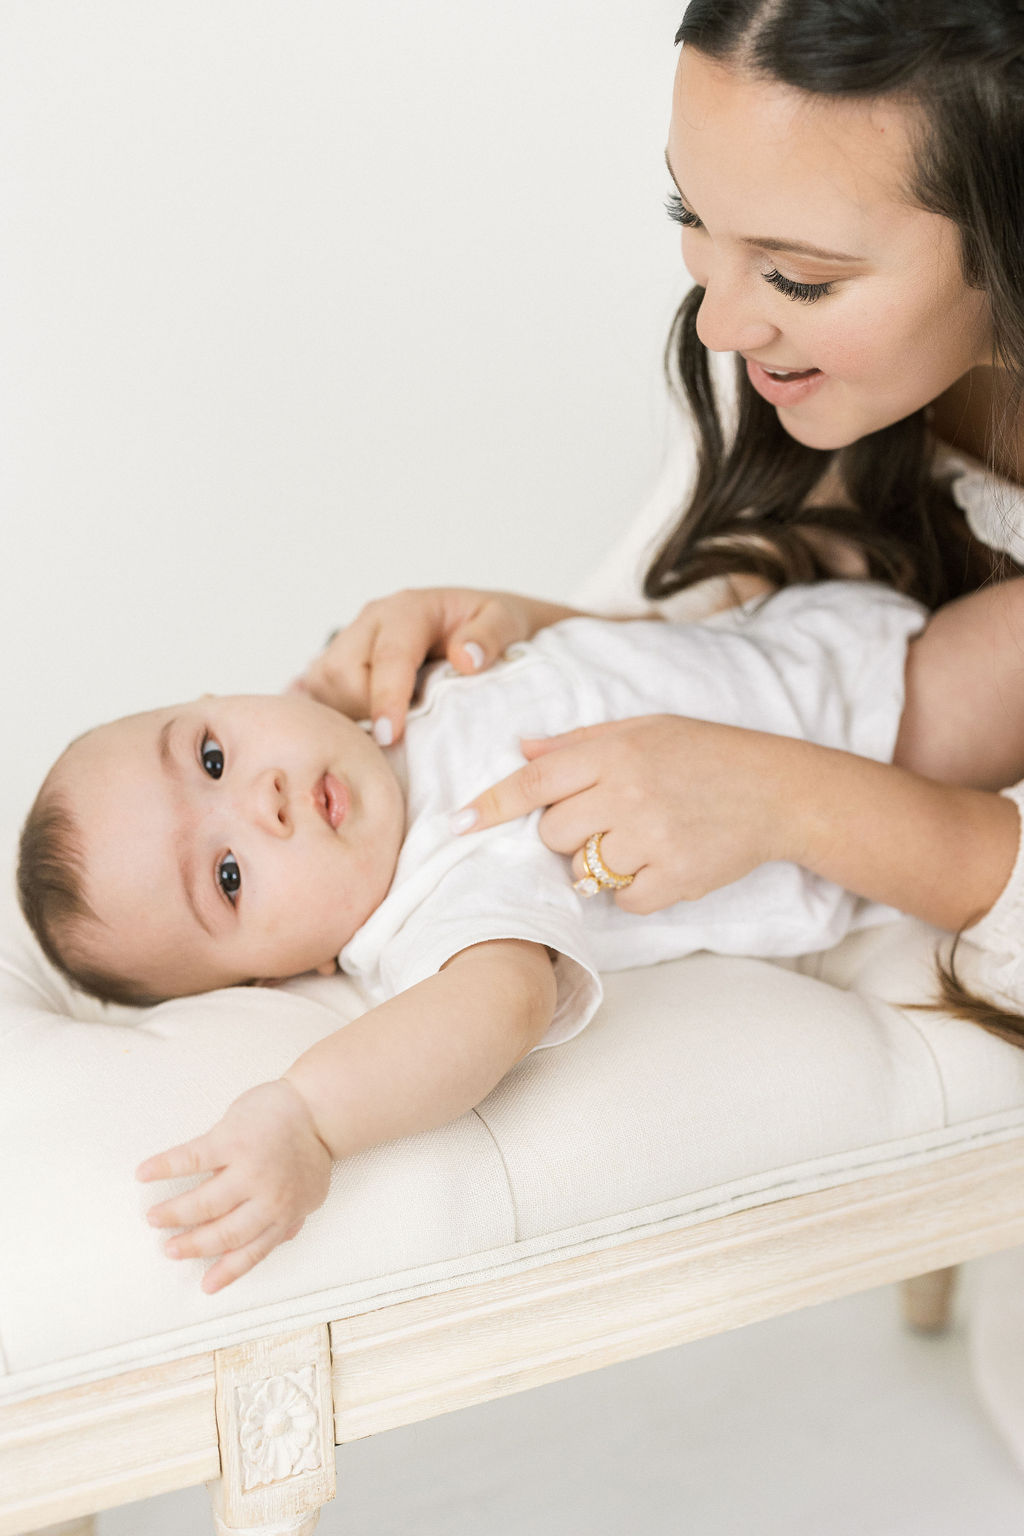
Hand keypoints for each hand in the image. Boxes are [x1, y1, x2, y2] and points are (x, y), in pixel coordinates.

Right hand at [137, 1080, 332, 1293]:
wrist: (317, 1106)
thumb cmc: (310, 1148)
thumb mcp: (311, 1192)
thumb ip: (292, 1216)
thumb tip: (281, 1239)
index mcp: (283, 1213)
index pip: (251, 1251)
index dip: (226, 1271)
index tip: (205, 1286)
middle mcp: (266, 1196)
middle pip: (222, 1232)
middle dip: (192, 1245)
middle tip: (169, 1249)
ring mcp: (247, 1167)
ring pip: (203, 1202)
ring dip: (175, 1213)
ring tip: (155, 1217)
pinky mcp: (231, 1138)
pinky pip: (191, 1158)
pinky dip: (164, 1166)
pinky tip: (145, 1173)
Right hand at [296, 587, 578, 743]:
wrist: (481, 623)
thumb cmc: (491, 625)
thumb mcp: (506, 619)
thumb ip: (490, 635)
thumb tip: (466, 658)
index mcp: (408, 609)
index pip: (388, 656)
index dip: (386, 697)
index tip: (390, 735)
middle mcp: (371, 622)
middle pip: (341, 673)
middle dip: (362, 711)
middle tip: (393, 741)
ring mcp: (351, 642)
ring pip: (323, 686)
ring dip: (345, 718)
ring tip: (378, 741)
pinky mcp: (341, 663)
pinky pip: (318, 695)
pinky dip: (331, 718)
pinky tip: (351, 737)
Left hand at [454, 715, 807, 913]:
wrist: (777, 791)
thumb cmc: (706, 753)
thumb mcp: (644, 729)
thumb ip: (580, 742)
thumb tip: (520, 747)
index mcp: (616, 750)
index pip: (534, 781)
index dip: (491, 805)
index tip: (457, 824)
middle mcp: (628, 793)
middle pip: (552, 831)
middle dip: (565, 831)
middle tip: (605, 818)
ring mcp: (651, 838)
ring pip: (583, 868)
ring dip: (597, 861)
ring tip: (638, 838)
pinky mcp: (674, 877)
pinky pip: (622, 899)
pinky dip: (633, 889)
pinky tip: (661, 862)